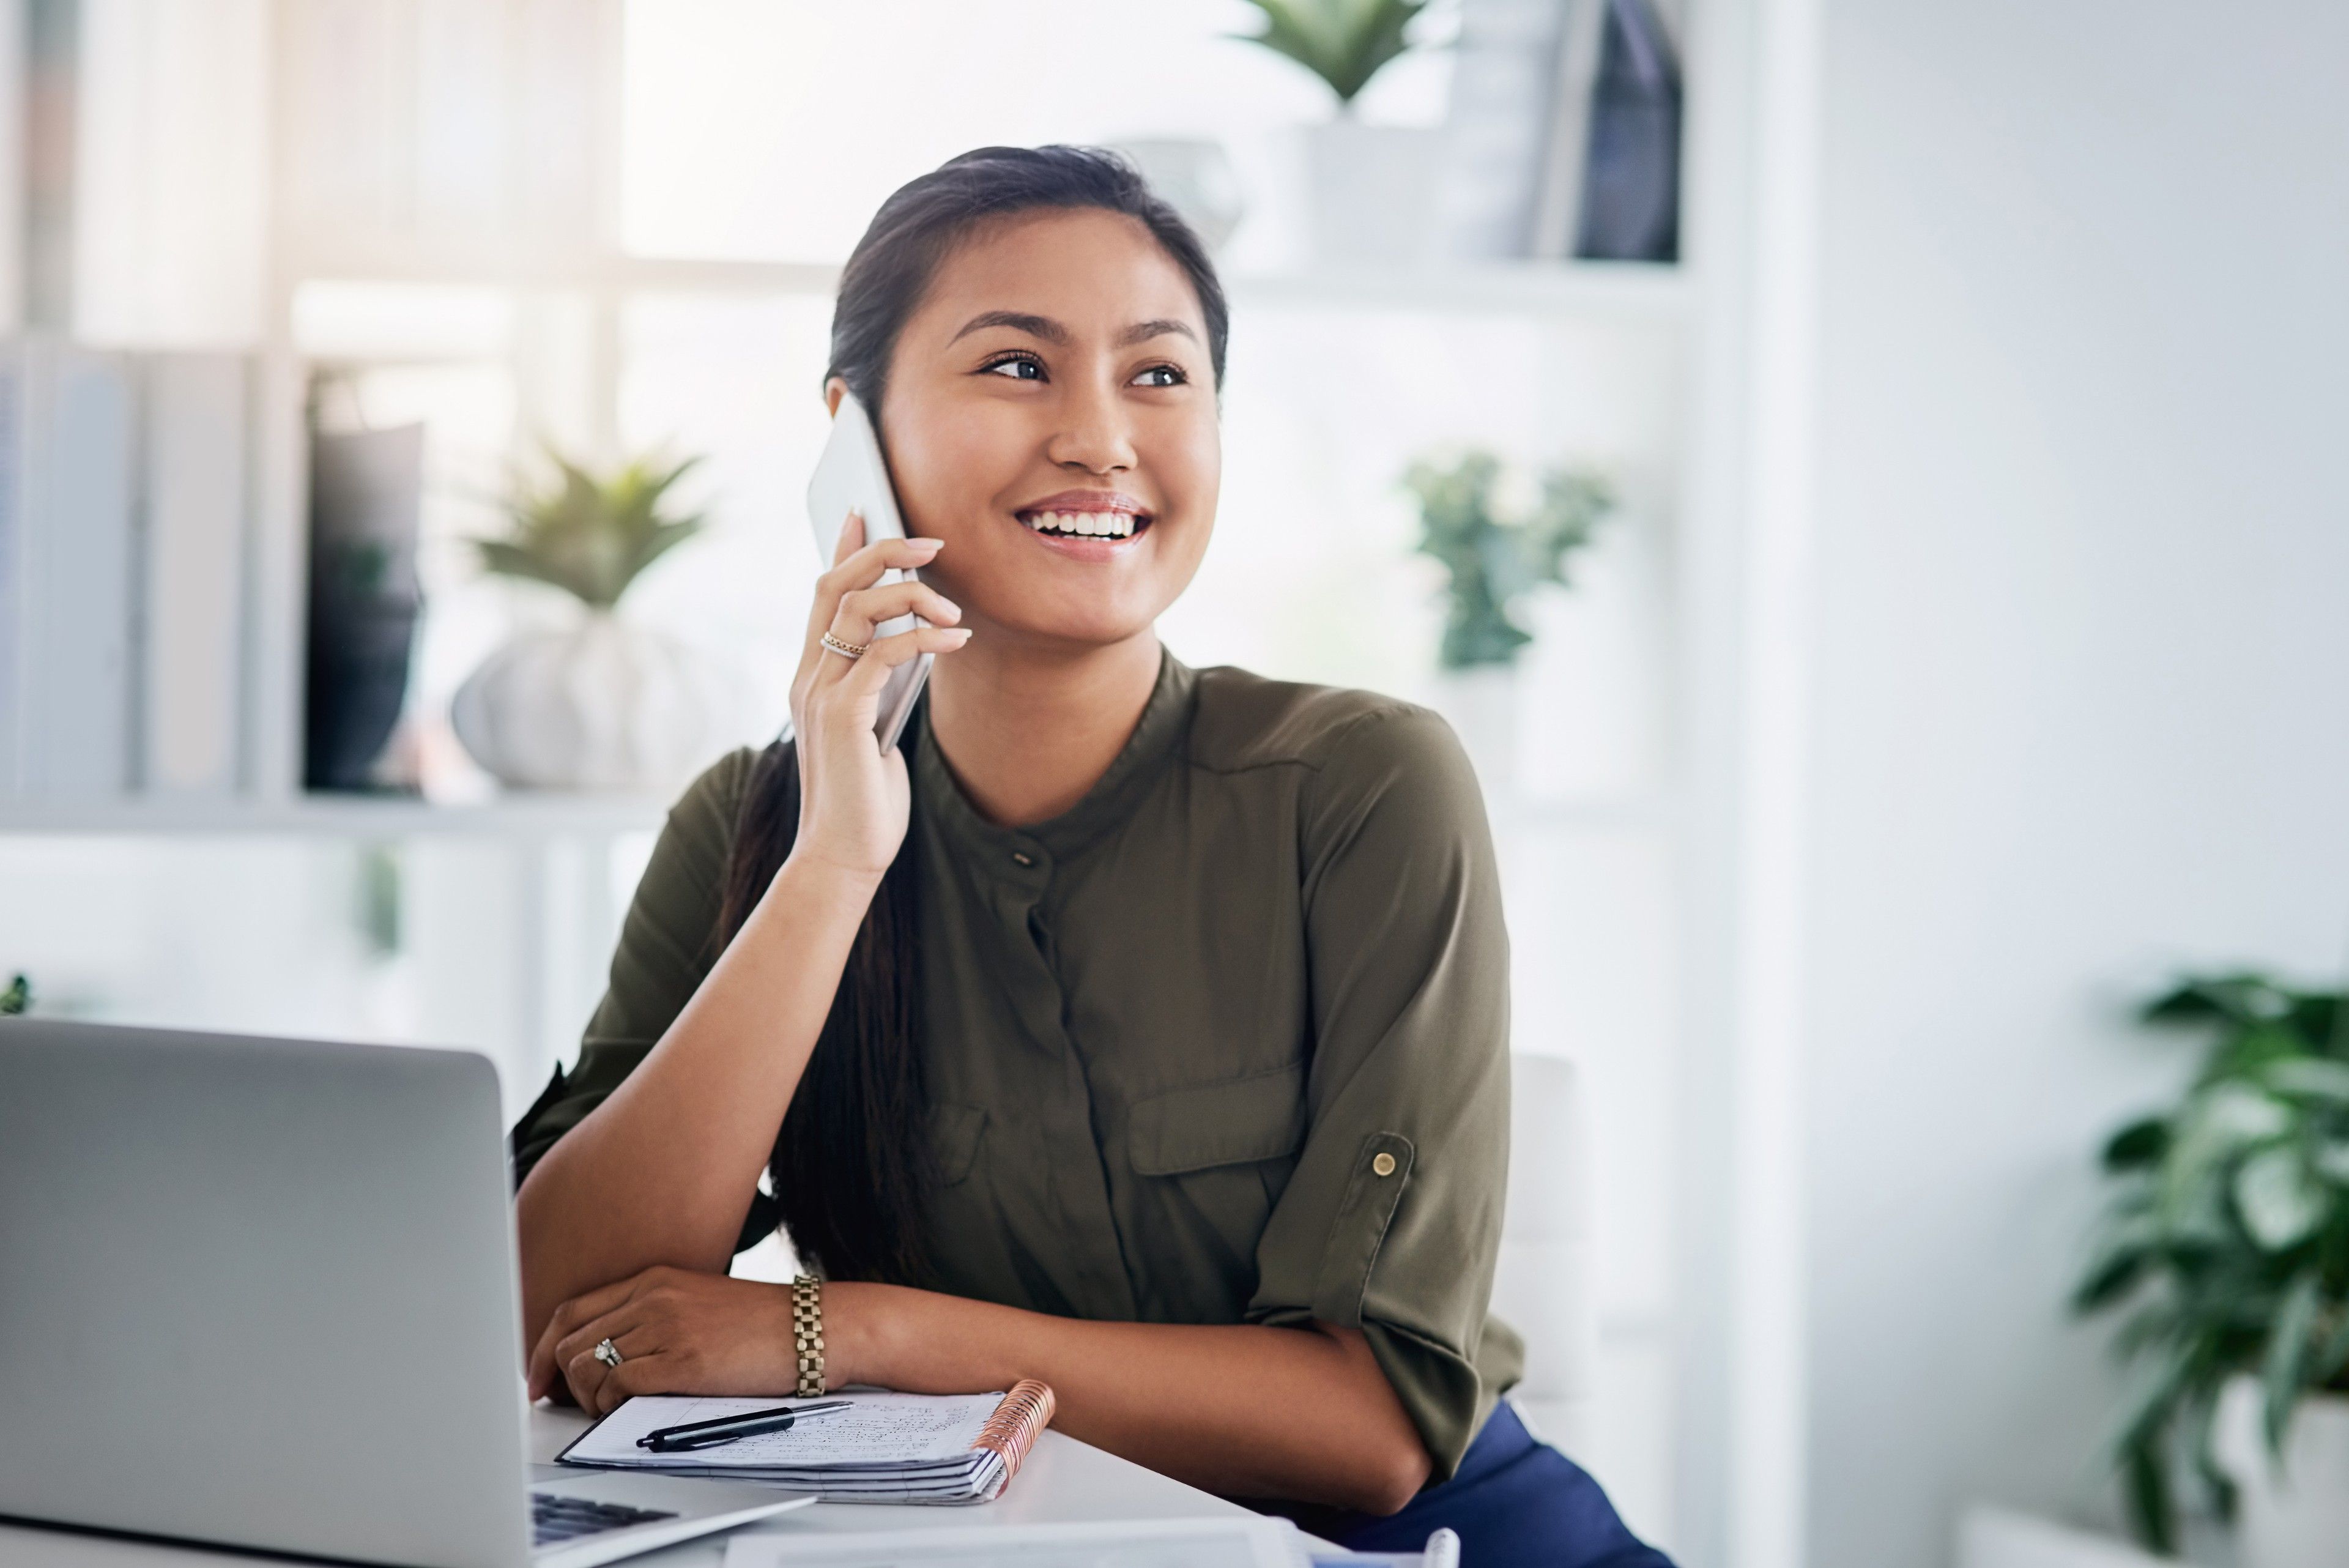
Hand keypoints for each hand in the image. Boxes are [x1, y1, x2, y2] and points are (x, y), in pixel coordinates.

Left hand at [529, 1265, 810, 1414]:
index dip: (543, 1349)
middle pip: (570, 1340)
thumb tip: (607, 1355)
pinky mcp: (683, 1361)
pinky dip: (609, 1405)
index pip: (573, 1311)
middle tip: (570, 1405)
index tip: (538, 1379)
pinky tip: (628, 1409)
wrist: (814, 1330)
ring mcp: (667, 1327)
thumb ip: (652, 1317)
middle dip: (560, 1380)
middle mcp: (653, 1297)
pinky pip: (617, 1386)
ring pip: (586, 1366)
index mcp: (654, 1279)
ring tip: (607, 1409)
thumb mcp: (697, 1303)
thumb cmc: (761, 1325)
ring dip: (586, 1397)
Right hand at [787, 514, 970, 880]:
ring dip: (913, 596)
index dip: (843, 548)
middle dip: (883, 552)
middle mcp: (808, 677)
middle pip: (834, 585)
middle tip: (933, 542)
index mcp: (812, 676)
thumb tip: (917, 644)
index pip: (821, 594)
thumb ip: (882, 685)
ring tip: (955, 612)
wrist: (844, 855)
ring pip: (859, 609)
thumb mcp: (875, 728)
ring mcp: (820, 694)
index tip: (864, 510)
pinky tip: (958, 641)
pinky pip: (884, 653)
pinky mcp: (842, 715)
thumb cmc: (866, 798)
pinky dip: (925, 638)